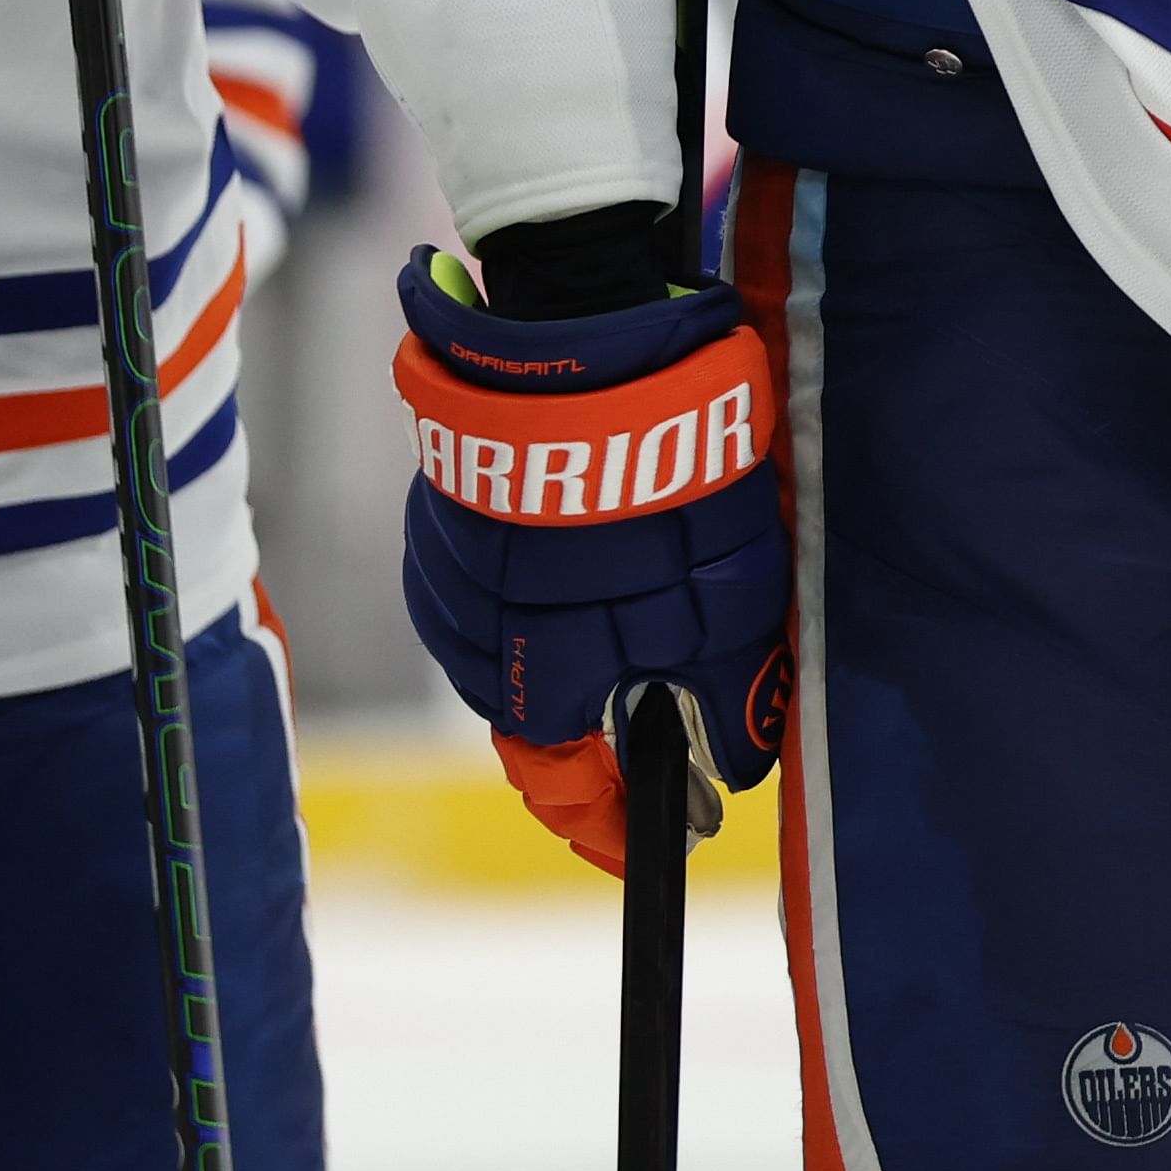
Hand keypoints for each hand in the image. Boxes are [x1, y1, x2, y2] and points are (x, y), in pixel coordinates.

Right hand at [390, 251, 790, 871]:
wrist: (587, 323)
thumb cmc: (674, 463)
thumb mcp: (731, 593)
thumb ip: (724, 695)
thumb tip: (724, 773)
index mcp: (547, 668)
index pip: (565, 783)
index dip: (606, 826)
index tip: (639, 847)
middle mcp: (480, 630)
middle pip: (527, 719)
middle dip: (587, 739)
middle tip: (648, 738)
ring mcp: (448, 564)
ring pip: (497, 650)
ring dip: (552, 660)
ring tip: (616, 637)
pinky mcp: (438, 503)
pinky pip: (471, 585)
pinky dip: (518, 597)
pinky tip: (564, 568)